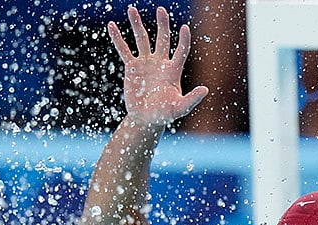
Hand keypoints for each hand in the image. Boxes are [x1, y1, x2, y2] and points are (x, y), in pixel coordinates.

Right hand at [108, 6, 208, 125]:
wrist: (145, 119)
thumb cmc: (164, 115)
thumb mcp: (179, 108)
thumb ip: (192, 99)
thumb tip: (205, 89)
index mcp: (173, 70)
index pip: (181, 51)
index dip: (183, 40)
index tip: (184, 27)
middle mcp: (160, 63)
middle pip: (162, 39)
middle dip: (162, 24)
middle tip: (161, 9)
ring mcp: (145, 63)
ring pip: (142, 39)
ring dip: (137, 24)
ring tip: (132, 9)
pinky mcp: (132, 67)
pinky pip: (124, 50)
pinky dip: (118, 38)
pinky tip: (112, 25)